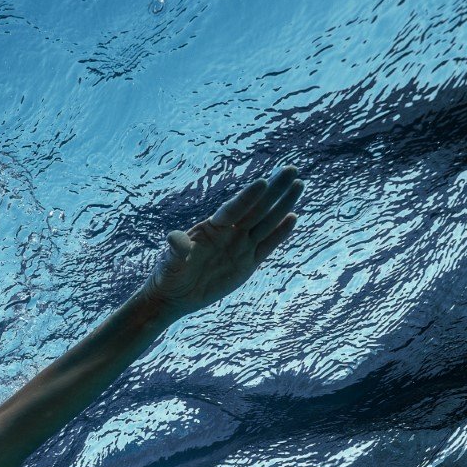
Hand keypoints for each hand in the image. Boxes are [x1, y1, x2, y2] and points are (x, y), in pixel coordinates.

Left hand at [141, 166, 303, 319]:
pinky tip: (293, 216)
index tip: (263, 182)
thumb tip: (175, 240)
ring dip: (282, 205)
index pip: (233, 210)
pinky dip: (280, 232)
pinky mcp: (248, 263)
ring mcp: (240, 247)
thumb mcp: (169, 263)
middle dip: (273, 190)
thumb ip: (175, 251)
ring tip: (298, 184)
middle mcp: (229, 233)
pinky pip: (267, 245)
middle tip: (291, 170)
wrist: (175, 296)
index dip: (247, 197)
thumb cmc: (168, 275)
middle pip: (255, 209)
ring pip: (266, 223)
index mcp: (211, 228)